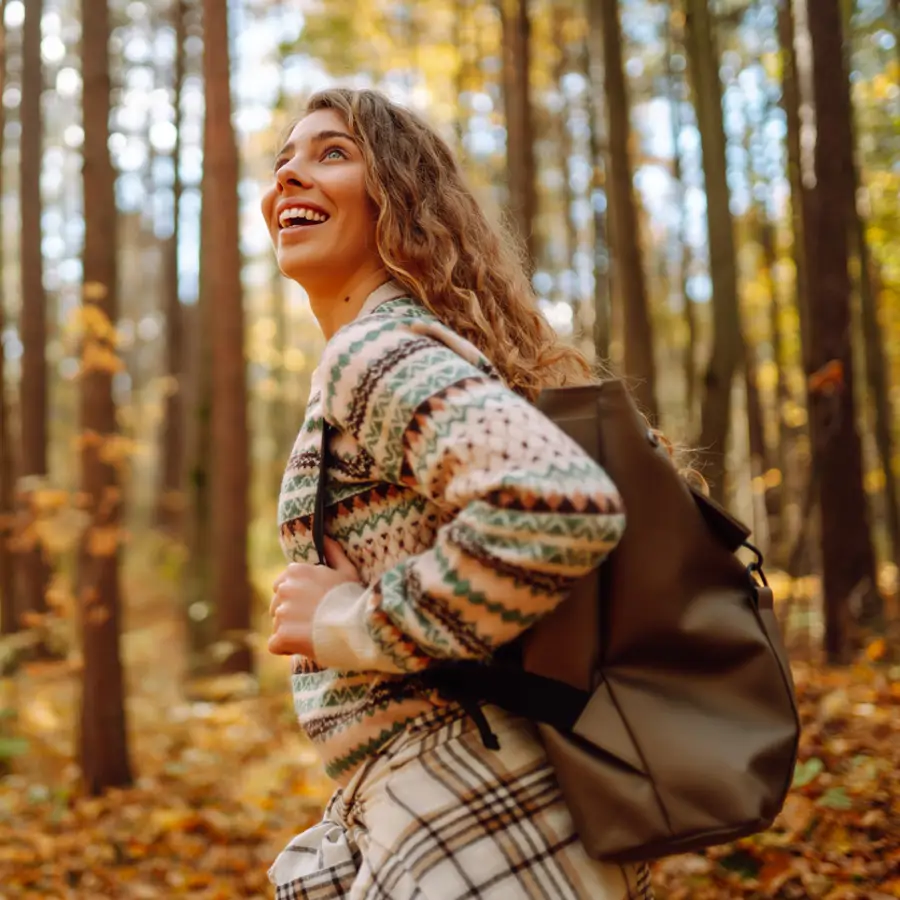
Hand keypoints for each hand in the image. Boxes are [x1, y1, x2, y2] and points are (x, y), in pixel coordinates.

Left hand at [268, 537, 361, 658]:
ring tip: (315, 636)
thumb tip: (326, 537)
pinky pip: (275, 645)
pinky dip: (287, 648)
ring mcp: (281, 612)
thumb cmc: (354, 599)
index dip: (296, 600)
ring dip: (291, 633)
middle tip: (315, 624)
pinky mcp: (282, 634)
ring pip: (278, 627)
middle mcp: (284, 589)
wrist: (358, 625)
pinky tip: (306, 647)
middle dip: (291, 617)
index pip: (281, 587)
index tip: (313, 608)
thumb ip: (333, 553)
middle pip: (277, 607)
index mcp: (296, 571)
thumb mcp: (347, 571)